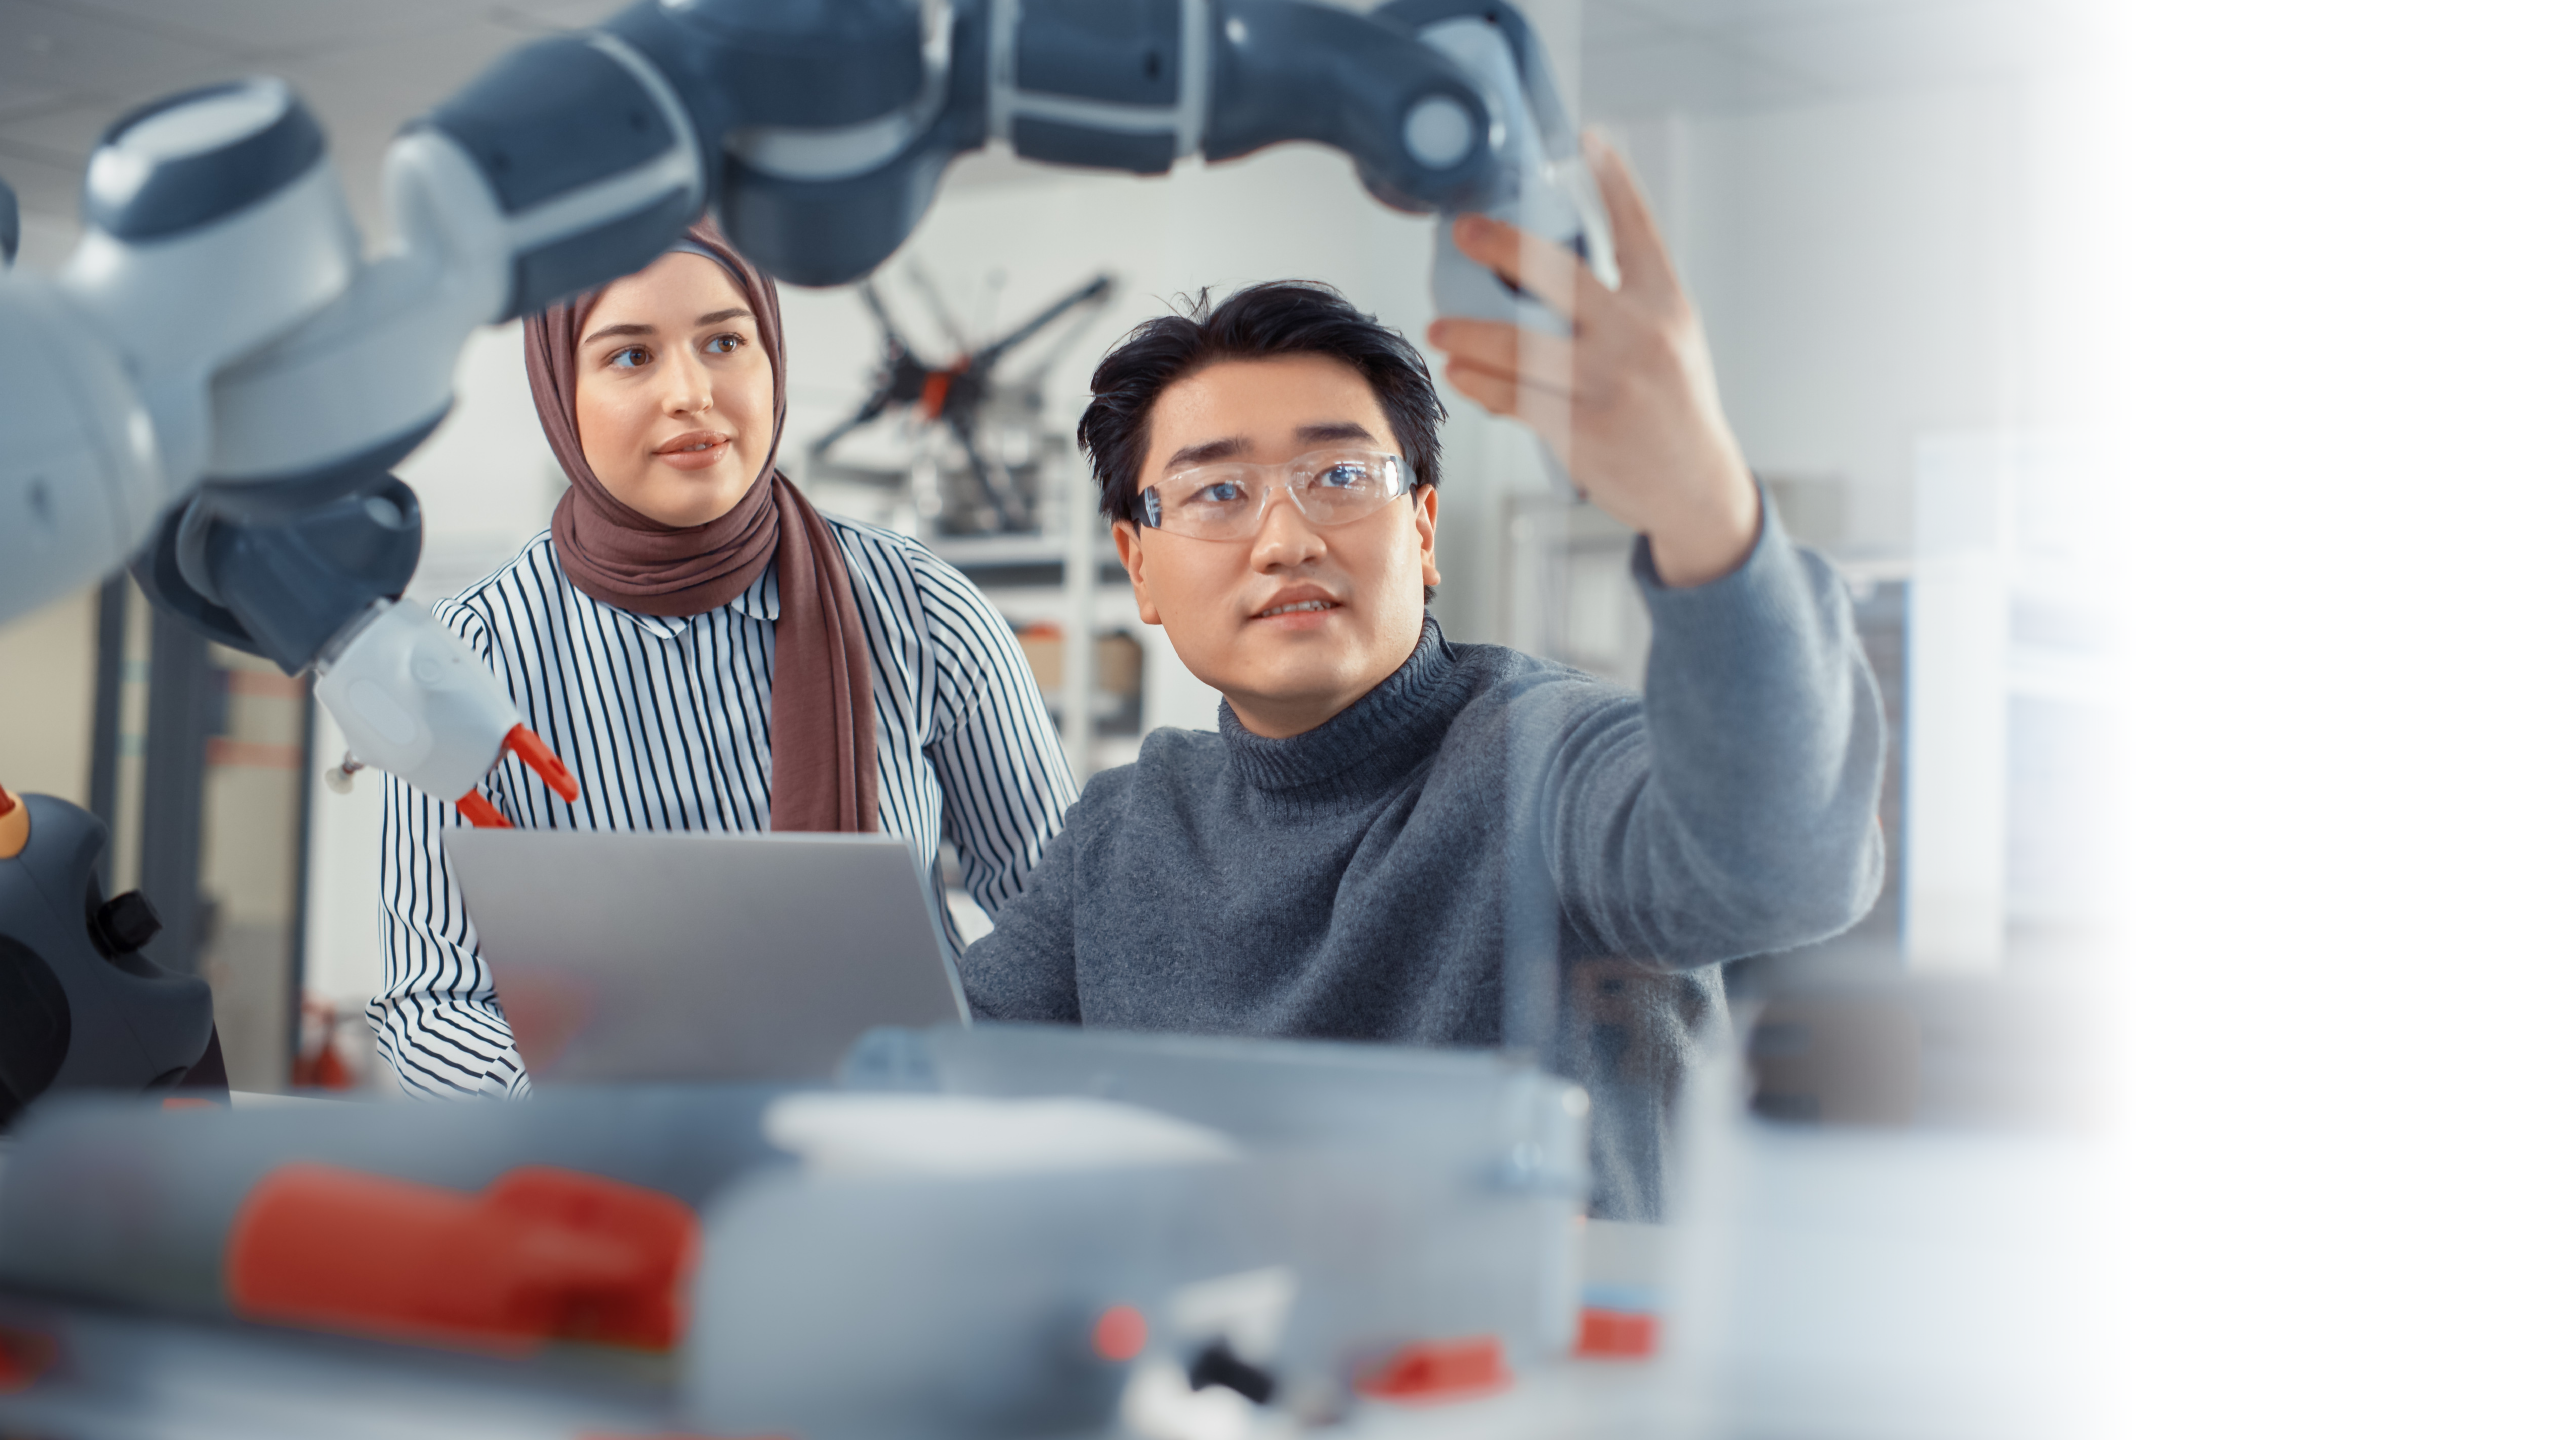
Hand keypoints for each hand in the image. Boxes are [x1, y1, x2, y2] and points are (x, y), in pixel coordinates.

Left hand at [1427, 134, 1760, 586]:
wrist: (1697, 489)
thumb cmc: (1674, 409)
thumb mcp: (1669, 341)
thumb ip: (1622, 305)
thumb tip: (1542, 273)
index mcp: (1667, 305)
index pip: (1639, 230)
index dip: (1614, 181)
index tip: (1588, 141)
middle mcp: (1641, 336)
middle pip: (1562, 276)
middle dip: (1504, 246)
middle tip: (1463, 232)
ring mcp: (1611, 384)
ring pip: (1523, 345)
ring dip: (1470, 333)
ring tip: (1439, 327)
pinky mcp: (1582, 430)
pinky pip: (1517, 398)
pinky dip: (1482, 384)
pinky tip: (1461, 373)